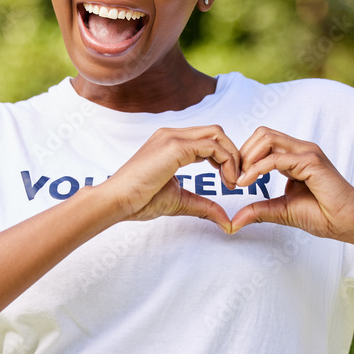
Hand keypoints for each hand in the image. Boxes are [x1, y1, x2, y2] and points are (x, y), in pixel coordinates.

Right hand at [104, 125, 240, 232]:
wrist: (117, 201)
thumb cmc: (140, 200)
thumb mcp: (180, 200)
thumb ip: (204, 206)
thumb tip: (226, 221)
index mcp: (171, 143)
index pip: (208, 139)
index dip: (225, 157)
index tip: (229, 181)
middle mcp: (172, 135)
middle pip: (216, 132)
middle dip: (233, 154)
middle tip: (235, 181)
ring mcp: (173, 138)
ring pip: (217, 134)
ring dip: (232, 157)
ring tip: (232, 182)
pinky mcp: (175, 147)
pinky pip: (212, 146)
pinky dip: (226, 161)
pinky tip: (225, 182)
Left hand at [230, 127, 353, 240]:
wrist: (349, 223)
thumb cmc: (323, 215)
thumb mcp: (282, 210)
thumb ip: (259, 210)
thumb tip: (234, 221)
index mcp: (294, 157)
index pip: (262, 141)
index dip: (244, 157)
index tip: (234, 180)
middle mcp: (301, 149)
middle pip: (262, 134)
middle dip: (243, 153)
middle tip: (234, 178)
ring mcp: (307, 152)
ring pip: (267, 138)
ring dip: (248, 157)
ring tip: (241, 179)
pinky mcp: (311, 162)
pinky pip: (276, 158)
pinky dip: (257, 168)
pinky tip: (248, 182)